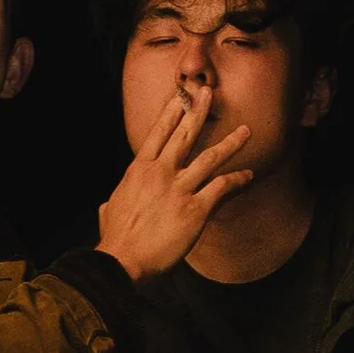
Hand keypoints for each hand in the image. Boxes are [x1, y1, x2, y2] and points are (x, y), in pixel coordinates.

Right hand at [98, 88, 253, 279]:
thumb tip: (106, 207)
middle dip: (198, 110)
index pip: (157, 132)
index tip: (180, 94)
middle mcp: (160, 173)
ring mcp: (179, 189)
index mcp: (138, 169)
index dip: (171, 111)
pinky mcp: (195, 209)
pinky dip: (237, 180)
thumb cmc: (115, 239)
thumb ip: (112, 203)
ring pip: (210, 158)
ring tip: (246, 131)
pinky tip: (248, 175)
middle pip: (184, 134)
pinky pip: (221, 188)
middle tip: (208, 91)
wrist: (123, 261)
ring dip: (231, 143)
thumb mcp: (109, 211)